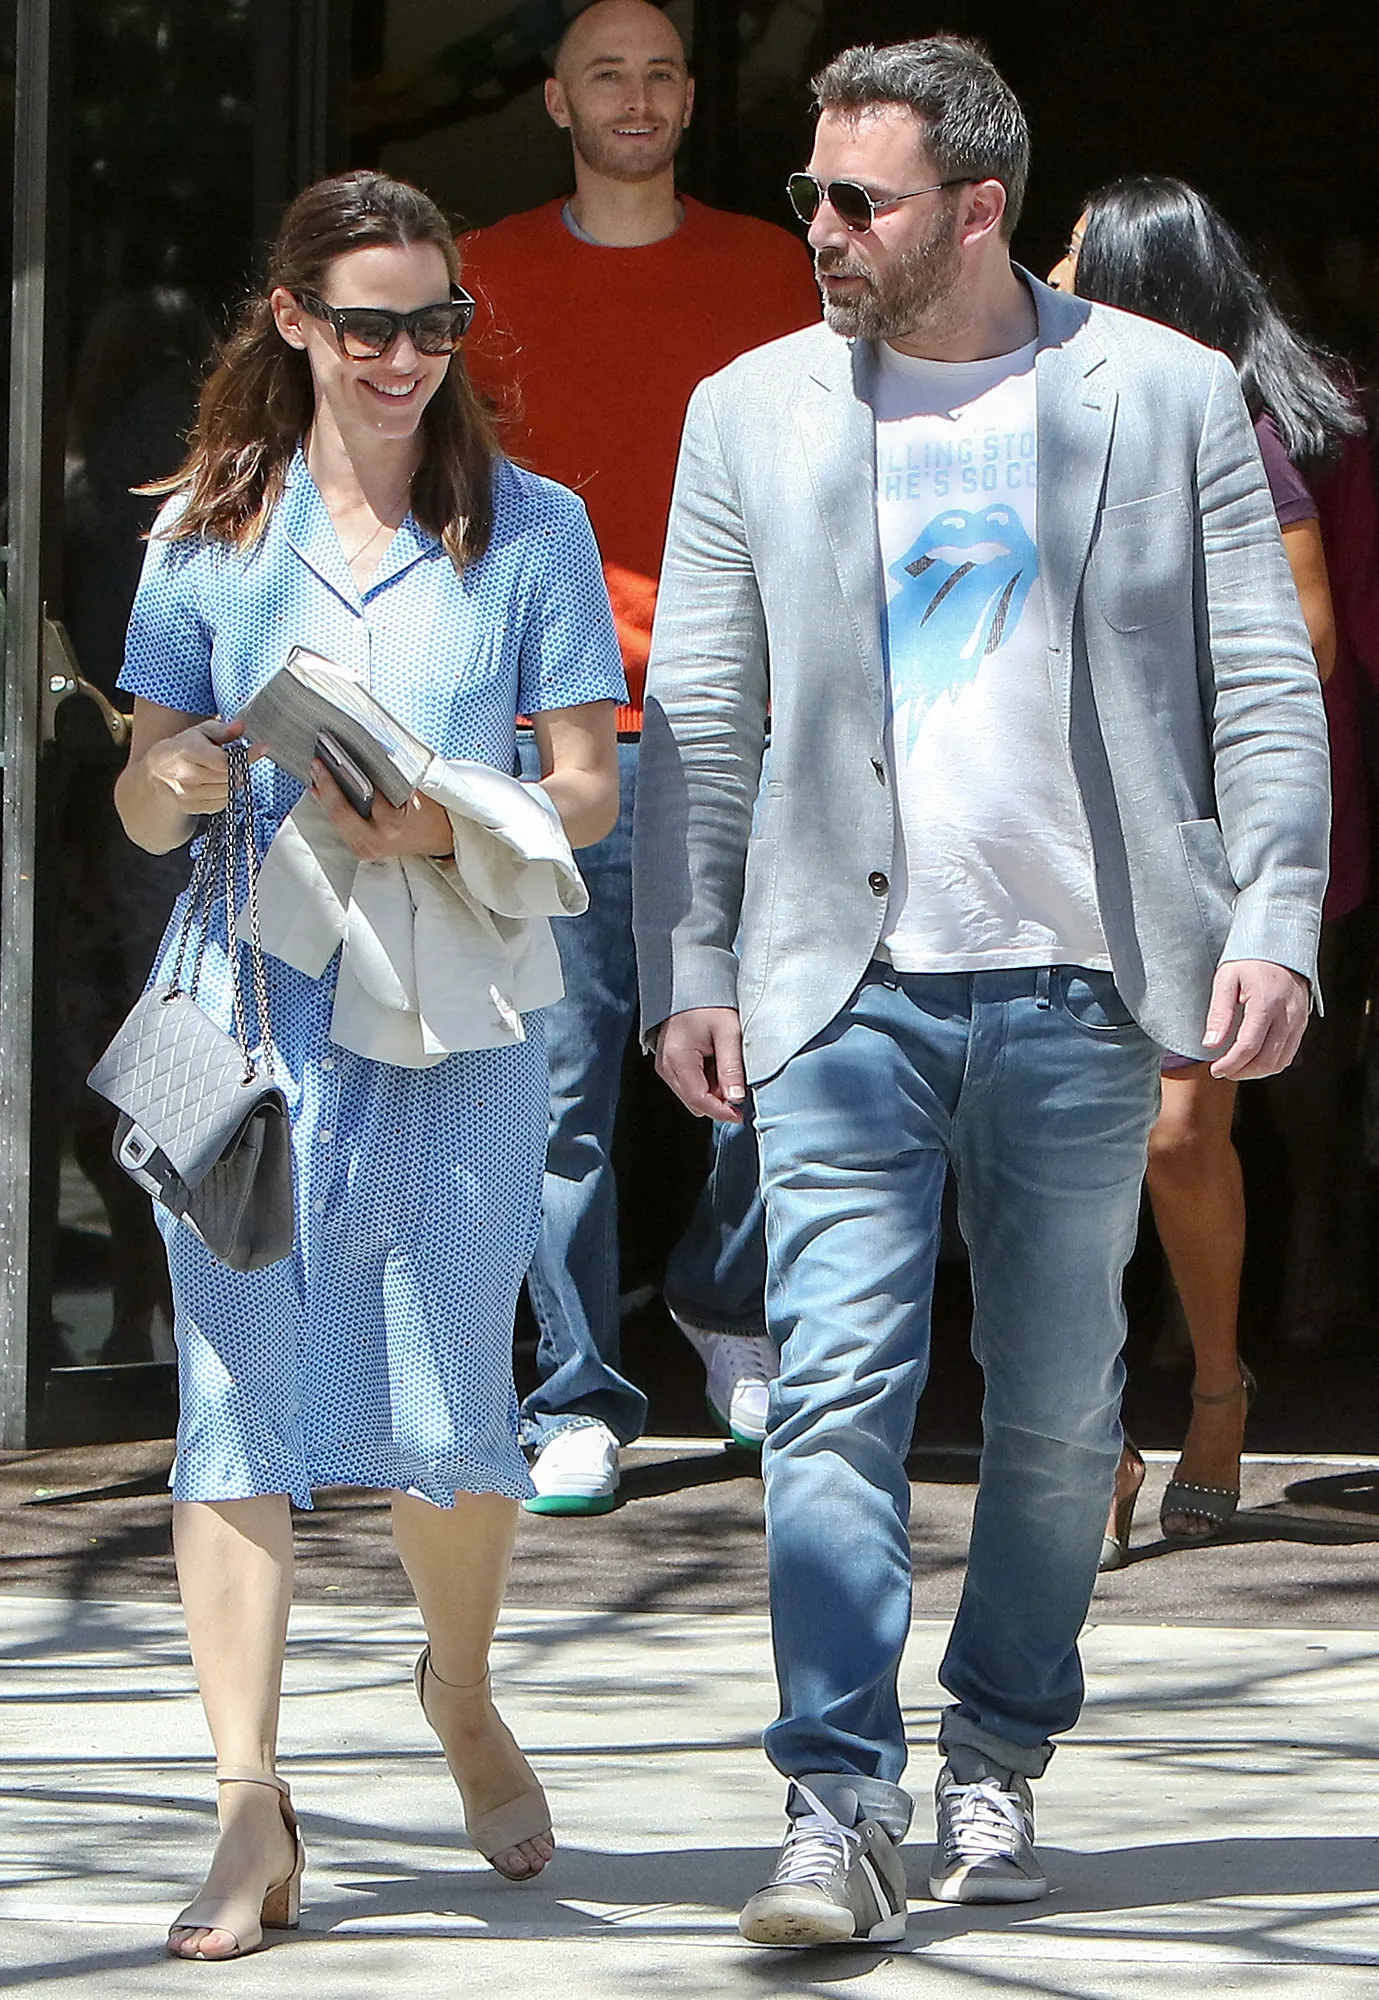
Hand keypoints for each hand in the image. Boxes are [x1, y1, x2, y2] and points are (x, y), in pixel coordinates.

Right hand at [145, 716, 243, 815]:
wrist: (155, 774)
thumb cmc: (181, 749)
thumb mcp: (199, 732)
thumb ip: (222, 730)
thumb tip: (241, 726)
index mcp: (187, 753)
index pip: (225, 761)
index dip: (247, 755)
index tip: (263, 748)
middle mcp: (187, 776)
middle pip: (230, 776)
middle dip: (240, 766)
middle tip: (238, 758)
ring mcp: (189, 795)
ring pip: (229, 790)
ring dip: (234, 779)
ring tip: (224, 769)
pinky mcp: (193, 808)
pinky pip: (222, 802)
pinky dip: (226, 792)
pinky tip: (217, 782)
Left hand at [309, 759, 454, 861]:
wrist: (440, 839)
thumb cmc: (431, 812)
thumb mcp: (420, 791)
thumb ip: (395, 777)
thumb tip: (366, 755)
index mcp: (392, 824)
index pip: (365, 794)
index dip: (348, 774)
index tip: (336, 755)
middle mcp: (376, 840)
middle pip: (341, 812)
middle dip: (327, 786)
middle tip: (317, 763)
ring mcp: (367, 849)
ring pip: (336, 821)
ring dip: (323, 796)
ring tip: (315, 773)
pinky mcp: (361, 850)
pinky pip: (339, 827)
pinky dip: (329, 807)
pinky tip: (319, 791)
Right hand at [655, 1006, 746, 1122]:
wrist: (689, 983)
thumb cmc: (709, 1002)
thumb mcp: (728, 1031)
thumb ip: (732, 1066)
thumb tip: (736, 1098)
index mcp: (679, 1058)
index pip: (699, 1100)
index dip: (721, 1111)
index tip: (740, 1114)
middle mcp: (666, 1066)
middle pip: (694, 1102)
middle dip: (718, 1102)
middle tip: (739, 1087)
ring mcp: (665, 1065)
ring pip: (691, 1096)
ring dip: (712, 1092)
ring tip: (727, 1068)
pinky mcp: (669, 1063)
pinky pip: (688, 1084)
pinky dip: (705, 1082)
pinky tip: (716, 1064)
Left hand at [1203, 959, 1310, 1079]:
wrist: (1280, 944)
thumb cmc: (1250, 960)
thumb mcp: (1226, 980)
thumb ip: (1219, 1014)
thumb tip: (1210, 1044)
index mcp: (1266, 1003)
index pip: (1248, 1047)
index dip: (1230, 1064)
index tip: (1216, 1070)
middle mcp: (1287, 1015)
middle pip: (1266, 1060)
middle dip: (1242, 1071)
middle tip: (1223, 1070)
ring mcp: (1299, 1020)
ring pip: (1280, 1061)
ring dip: (1257, 1071)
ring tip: (1237, 1066)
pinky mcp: (1303, 1023)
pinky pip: (1289, 1053)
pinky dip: (1271, 1062)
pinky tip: (1254, 1058)